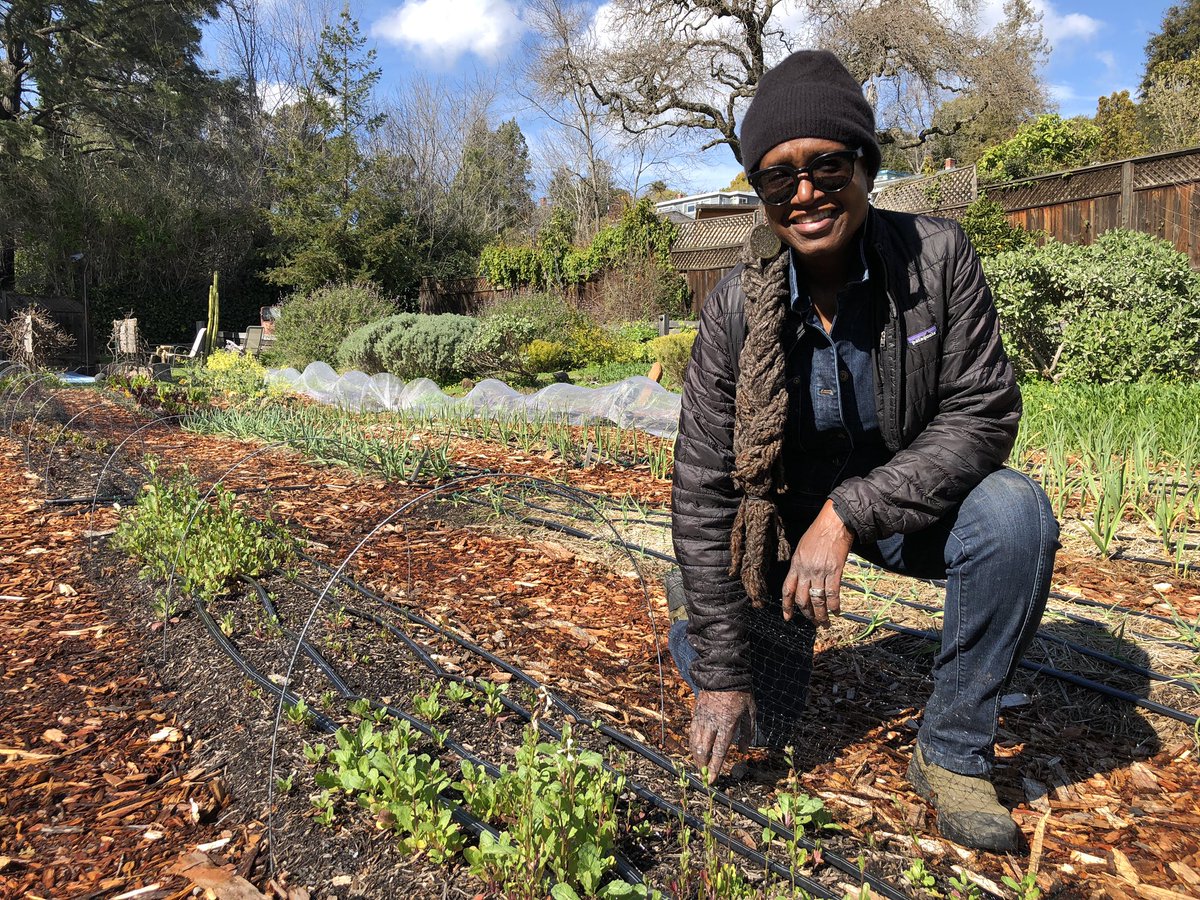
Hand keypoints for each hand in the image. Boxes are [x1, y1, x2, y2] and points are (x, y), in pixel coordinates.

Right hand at [689, 690, 754, 782]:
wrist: (723, 672)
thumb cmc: (741, 693)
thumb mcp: (751, 712)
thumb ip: (747, 732)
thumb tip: (743, 751)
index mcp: (727, 724)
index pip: (719, 751)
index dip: (715, 767)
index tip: (712, 780)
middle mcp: (712, 723)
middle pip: (703, 749)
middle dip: (702, 765)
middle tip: (703, 774)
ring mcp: (702, 717)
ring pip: (694, 741)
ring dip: (695, 755)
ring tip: (699, 764)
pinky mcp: (696, 712)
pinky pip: (692, 731)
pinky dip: (692, 742)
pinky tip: (695, 748)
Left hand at [782, 500, 853, 626]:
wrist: (834, 523)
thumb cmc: (818, 532)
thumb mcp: (802, 548)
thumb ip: (800, 564)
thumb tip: (802, 579)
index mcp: (796, 564)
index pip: (787, 590)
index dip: (786, 606)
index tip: (787, 617)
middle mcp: (805, 570)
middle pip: (802, 599)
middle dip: (807, 614)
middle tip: (813, 622)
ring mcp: (820, 572)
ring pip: (817, 600)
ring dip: (821, 615)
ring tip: (824, 623)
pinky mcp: (834, 571)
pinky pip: (832, 594)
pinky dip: (834, 605)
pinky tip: (836, 611)